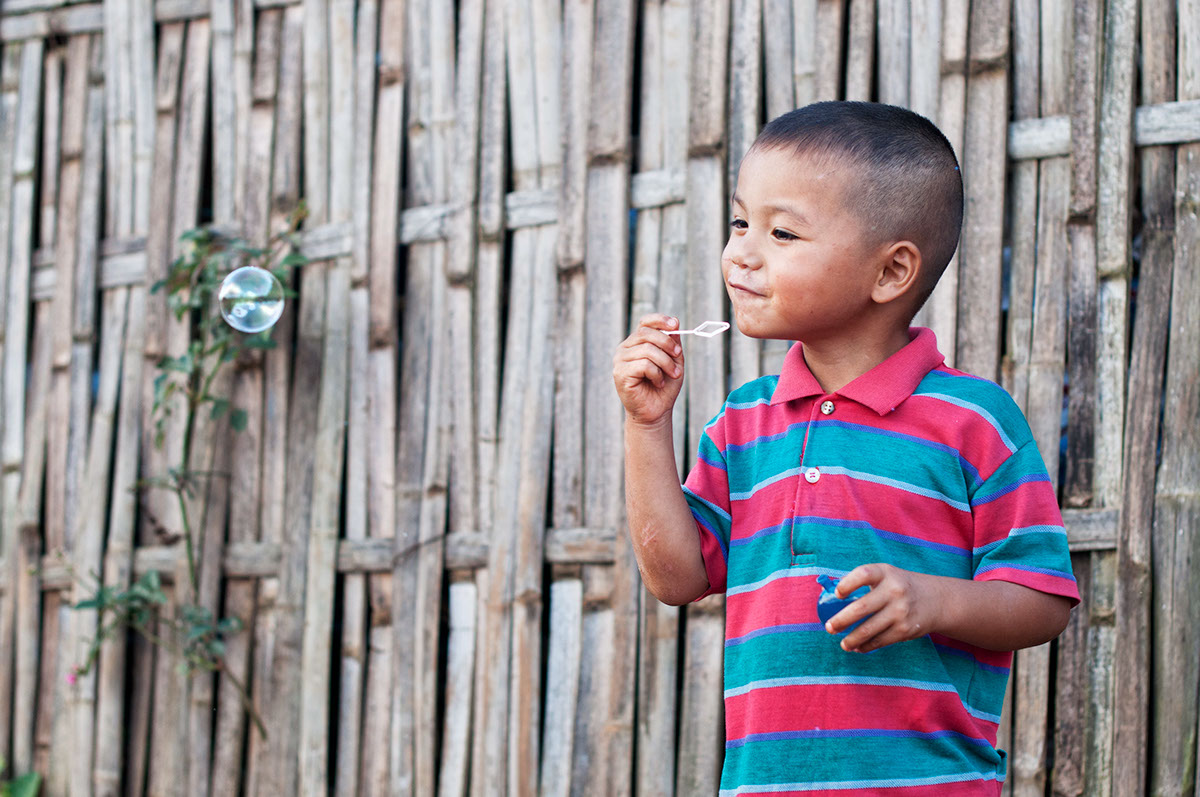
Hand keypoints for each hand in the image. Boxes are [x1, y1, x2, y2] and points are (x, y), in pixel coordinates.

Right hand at [613, 314, 685, 426]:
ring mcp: (620, 360)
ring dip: (665, 363)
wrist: (656, 411)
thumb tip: (675, 322)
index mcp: (637, 342)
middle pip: (647, 333)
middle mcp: (625, 348)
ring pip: (647, 350)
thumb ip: (673, 342)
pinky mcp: (620, 373)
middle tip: (678, 356)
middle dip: (667, 344)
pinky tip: (658, 382)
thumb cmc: (664, 387)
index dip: (660, 320)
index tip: (675, 325)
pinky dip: (656, 374)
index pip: (645, 322)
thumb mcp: (673, 360)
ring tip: (672, 375)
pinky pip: (643, 365)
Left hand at [824, 564, 943, 652]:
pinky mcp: (905, 629)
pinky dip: (866, 646)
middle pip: (861, 607)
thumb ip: (861, 582)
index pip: (863, 575)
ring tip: (843, 644)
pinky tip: (858, 647)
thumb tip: (828, 595)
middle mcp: (893, 591)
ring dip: (851, 640)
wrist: (935, 599)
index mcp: (884, 573)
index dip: (847, 584)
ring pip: (868, 630)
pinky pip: (880, 641)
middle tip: (829, 628)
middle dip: (841, 620)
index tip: (837, 594)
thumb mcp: (885, 575)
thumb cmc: (898, 586)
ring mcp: (900, 611)